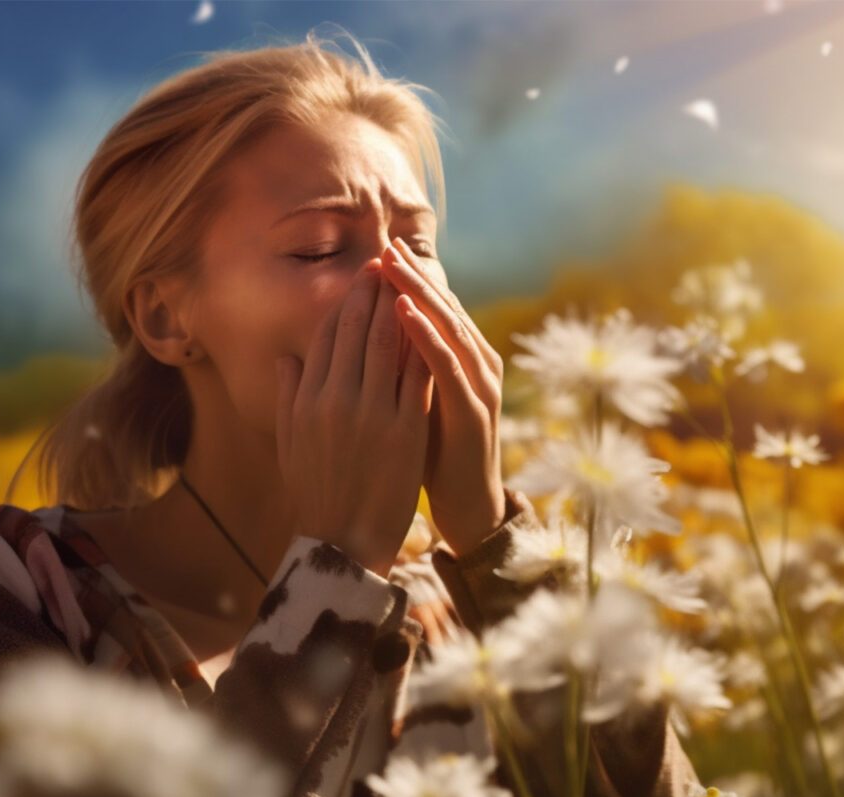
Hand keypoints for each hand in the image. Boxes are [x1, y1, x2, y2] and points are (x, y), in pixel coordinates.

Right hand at [274, 259, 433, 576]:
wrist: (342, 540)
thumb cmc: (315, 491)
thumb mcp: (290, 441)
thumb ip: (288, 395)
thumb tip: (285, 356)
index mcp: (308, 399)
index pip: (327, 336)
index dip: (344, 303)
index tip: (361, 278)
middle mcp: (336, 399)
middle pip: (358, 330)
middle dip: (374, 291)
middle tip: (388, 261)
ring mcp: (373, 413)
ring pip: (390, 345)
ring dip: (402, 307)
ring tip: (411, 280)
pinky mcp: (406, 430)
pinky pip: (418, 376)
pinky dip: (425, 345)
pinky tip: (435, 324)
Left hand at [379, 237, 506, 556]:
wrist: (467, 505)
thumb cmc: (434, 455)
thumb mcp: (411, 403)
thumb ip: (397, 369)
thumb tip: (364, 337)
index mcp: (460, 362)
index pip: (432, 310)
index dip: (405, 282)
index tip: (375, 256)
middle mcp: (476, 364)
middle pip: (443, 309)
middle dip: (412, 277)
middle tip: (385, 246)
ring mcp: (479, 386)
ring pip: (449, 327)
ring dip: (420, 294)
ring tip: (392, 266)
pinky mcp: (474, 410)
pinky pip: (447, 365)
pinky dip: (426, 336)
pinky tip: (404, 313)